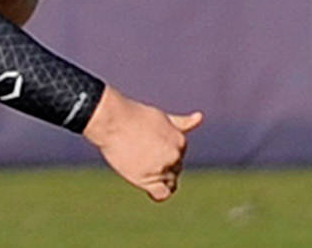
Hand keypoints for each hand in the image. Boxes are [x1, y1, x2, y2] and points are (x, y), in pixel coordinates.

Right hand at [83, 85, 203, 200]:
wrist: (112, 120)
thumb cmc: (134, 116)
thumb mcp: (162, 117)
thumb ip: (182, 123)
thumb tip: (200, 117)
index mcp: (180, 141)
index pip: (178, 156)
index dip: (162, 152)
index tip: (146, 145)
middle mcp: (175, 155)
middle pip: (174, 169)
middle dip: (160, 164)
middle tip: (138, 152)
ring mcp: (162, 168)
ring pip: (168, 181)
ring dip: (157, 176)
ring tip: (138, 164)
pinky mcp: (148, 179)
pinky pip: (162, 194)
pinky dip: (158, 194)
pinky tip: (149, 189)